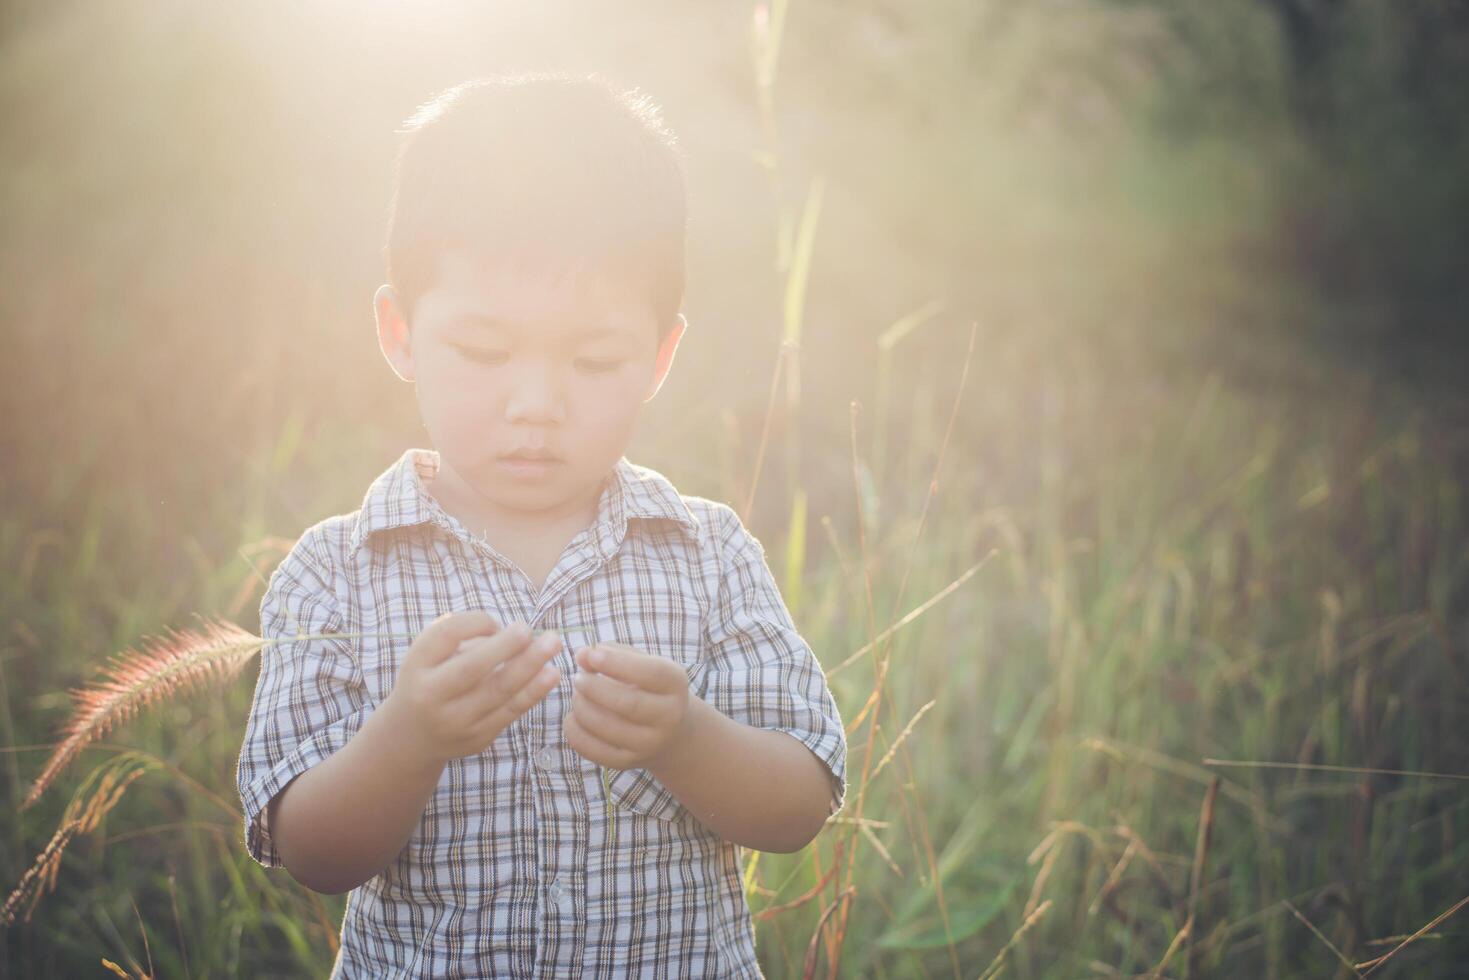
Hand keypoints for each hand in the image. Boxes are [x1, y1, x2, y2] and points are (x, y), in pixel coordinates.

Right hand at [383, 612, 560, 765]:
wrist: (411, 737)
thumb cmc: (429, 680)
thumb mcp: (429, 655)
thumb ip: (458, 637)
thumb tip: (507, 633)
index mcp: (415, 666)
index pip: (446, 635)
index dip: (475, 622)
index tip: (496, 622)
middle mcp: (430, 696)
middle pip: (471, 668)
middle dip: (504, 646)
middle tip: (529, 628)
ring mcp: (455, 721)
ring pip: (497, 692)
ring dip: (530, 666)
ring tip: (553, 644)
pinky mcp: (476, 740)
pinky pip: (510, 712)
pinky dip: (533, 691)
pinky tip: (552, 674)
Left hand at [563, 643, 691, 769]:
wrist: (668, 732)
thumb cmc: (647, 687)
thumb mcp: (641, 663)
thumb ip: (612, 653)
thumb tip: (582, 655)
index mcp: (675, 684)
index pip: (651, 673)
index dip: (618, 663)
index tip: (592, 654)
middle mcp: (669, 717)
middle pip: (629, 704)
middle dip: (595, 688)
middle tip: (577, 678)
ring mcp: (649, 744)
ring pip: (608, 727)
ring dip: (582, 707)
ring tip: (577, 696)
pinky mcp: (627, 762)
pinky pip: (593, 750)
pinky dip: (575, 731)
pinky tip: (574, 717)